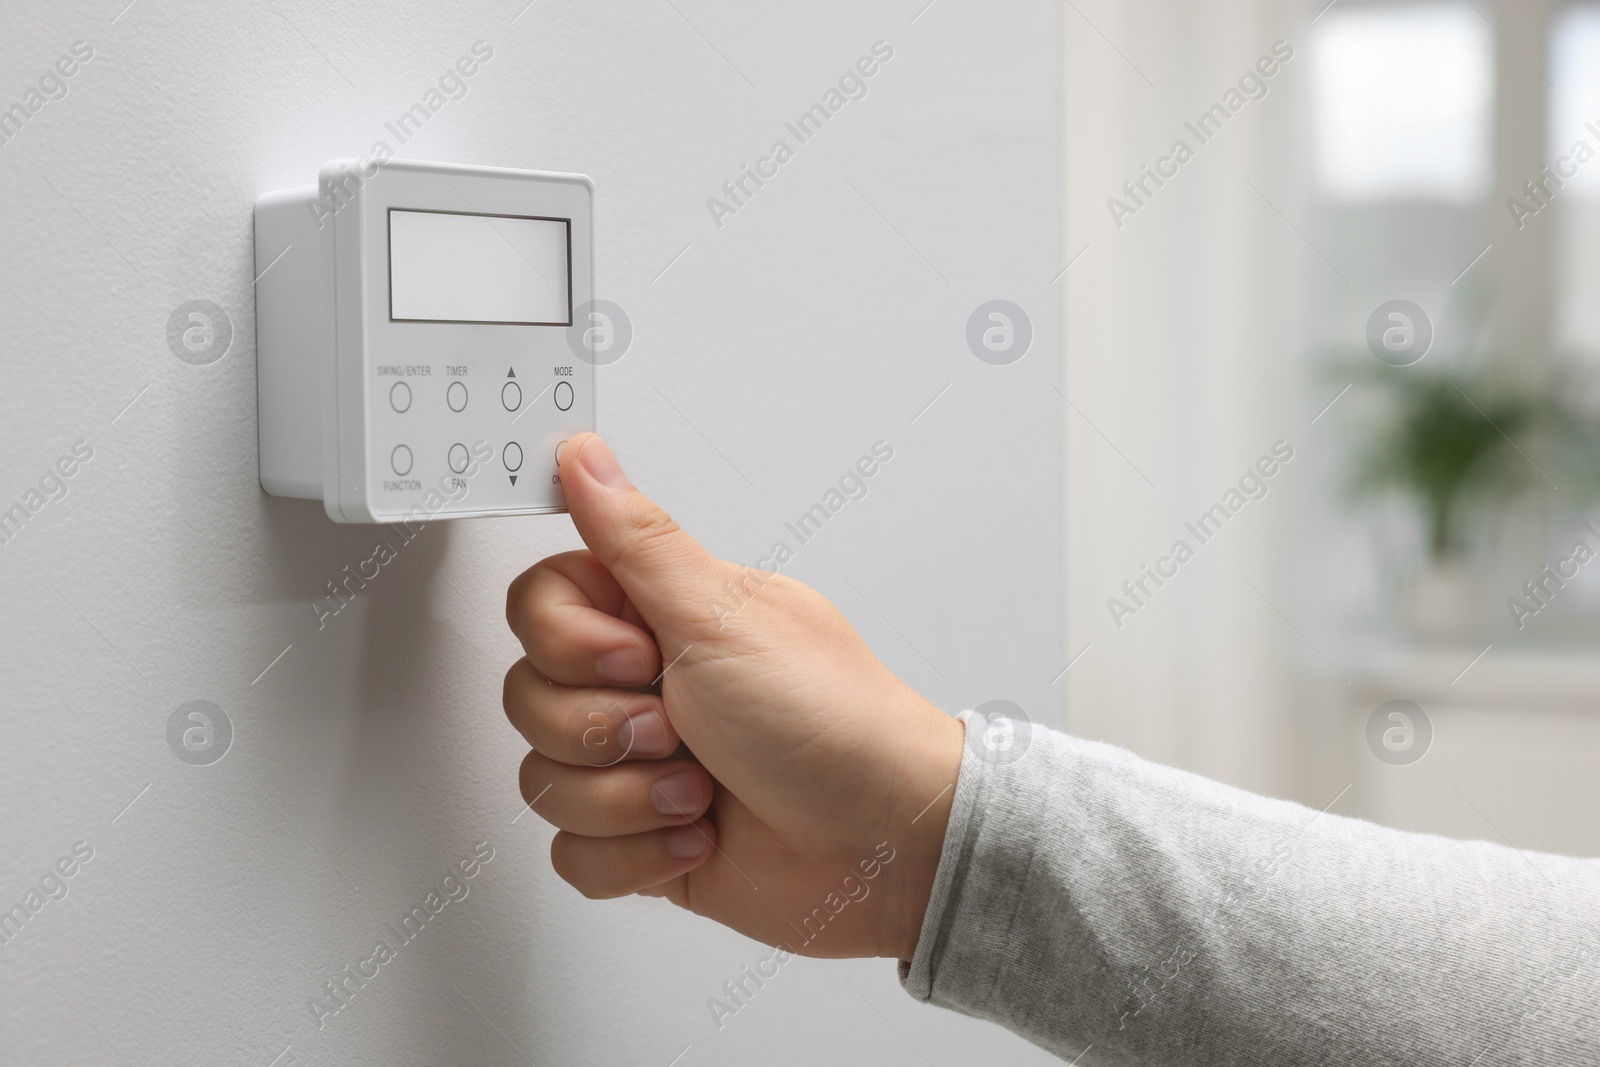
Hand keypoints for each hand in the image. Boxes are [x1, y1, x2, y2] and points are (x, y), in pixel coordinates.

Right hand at [503, 434, 963, 960]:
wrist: (886, 842)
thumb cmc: (831, 720)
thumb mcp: (723, 616)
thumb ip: (637, 539)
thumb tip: (585, 455)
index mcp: (658, 614)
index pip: (538, 605)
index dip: (569, 642)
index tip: (637, 656)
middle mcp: (643, 683)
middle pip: (529, 696)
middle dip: (604, 729)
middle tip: (679, 727)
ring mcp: (639, 763)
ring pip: (545, 780)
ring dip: (630, 797)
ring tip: (702, 790)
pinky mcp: (641, 836)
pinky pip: (574, 853)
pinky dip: (636, 856)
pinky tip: (697, 836)